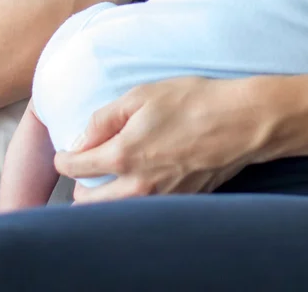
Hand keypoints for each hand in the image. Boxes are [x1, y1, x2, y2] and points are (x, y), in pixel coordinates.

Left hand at [53, 75, 289, 202]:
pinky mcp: (180, 201)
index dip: (64, 158)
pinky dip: (135, 200)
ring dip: (105, 197)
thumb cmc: (195, 102)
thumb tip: (80, 139)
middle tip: (89, 166)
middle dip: (81, 185)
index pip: (74, 167)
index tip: (67, 152)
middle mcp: (137, 185)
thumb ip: (104, 118)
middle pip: (87, 202)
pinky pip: (144, 209)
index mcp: (122, 155)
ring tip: (113, 176)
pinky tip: (144, 180)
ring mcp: (160, 199)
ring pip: (115, 210)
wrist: (243, 122)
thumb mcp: (143, 96)